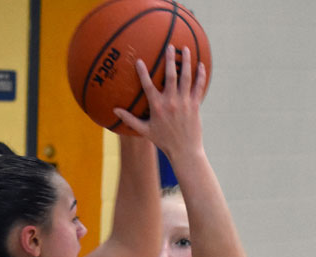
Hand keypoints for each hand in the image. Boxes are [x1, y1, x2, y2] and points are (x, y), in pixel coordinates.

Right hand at [113, 45, 205, 160]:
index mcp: (157, 107)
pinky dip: (200, 74)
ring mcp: (184, 102)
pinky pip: (198, 86)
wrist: (184, 151)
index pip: (148, 86)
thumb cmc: (164, 141)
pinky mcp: (195, 105)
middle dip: (170, 59)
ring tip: (186, 49)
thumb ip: (130, 119)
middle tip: (170, 46)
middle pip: (171, 75)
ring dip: (186, 61)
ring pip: (186, 77)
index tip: (140, 61)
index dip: (143, 72)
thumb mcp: (145, 131)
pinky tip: (201, 64)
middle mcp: (171, 102)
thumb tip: (114, 111)